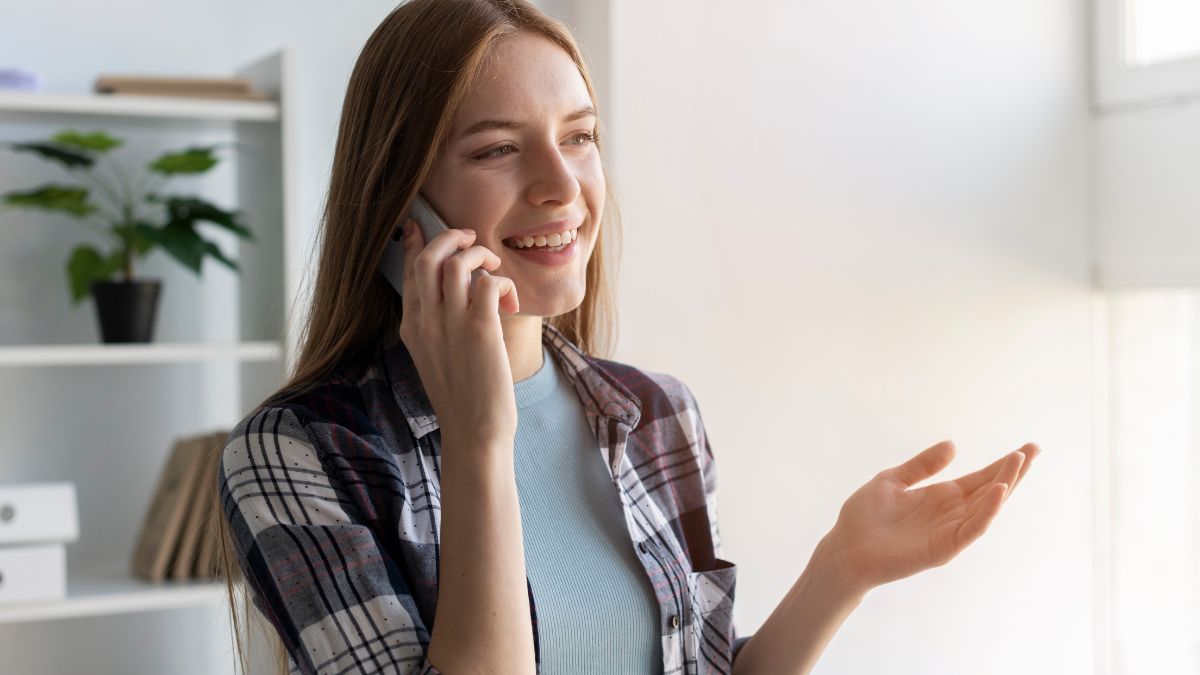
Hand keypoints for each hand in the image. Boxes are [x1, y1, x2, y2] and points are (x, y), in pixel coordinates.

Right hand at [397, 216, 520, 445]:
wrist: (473, 433)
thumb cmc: (462, 398)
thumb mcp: (434, 358)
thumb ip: (435, 327)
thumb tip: (452, 298)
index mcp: (412, 327)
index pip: (409, 271)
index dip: (415, 243)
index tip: (419, 226)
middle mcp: (426, 321)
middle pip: (429, 256)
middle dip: (451, 237)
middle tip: (471, 241)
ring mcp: (451, 325)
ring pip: (458, 262)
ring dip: (482, 255)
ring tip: (496, 269)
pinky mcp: (480, 330)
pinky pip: (489, 283)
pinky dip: (503, 282)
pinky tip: (510, 303)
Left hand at [821, 440, 1039, 594]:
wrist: (845, 548)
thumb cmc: (864, 518)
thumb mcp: (893, 480)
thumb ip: (922, 465)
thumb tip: (953, 445)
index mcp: (941, 496)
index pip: (981, 478)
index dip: (1003, 464)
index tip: (1026, 448)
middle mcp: (951, 513)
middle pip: (991, 490)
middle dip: (1014, 471)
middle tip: (1034, 449)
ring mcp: (950, 531)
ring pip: (987, 507)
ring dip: (1004, 485)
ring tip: (1019, 461)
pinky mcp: (944, 548)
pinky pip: (972, 529)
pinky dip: (987, 511)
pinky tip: (997, 491)